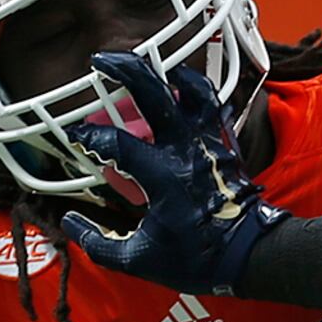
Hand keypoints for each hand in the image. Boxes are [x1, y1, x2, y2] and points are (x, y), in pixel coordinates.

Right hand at [51, 53, 282, 294]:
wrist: (251, 256)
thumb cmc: (198, 259)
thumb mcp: (139, 260)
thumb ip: (98, 243)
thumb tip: (70, 222)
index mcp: (164, 177)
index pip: (117, 143)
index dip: (91, 136)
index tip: (77, 137)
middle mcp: (187, 151)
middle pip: (155, 93)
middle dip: (124, 70)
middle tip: (100, 61)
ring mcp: (210, 143)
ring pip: (193, 90)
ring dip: (168, 72)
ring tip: (147, 66)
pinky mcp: (226, 144)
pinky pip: (212, 106)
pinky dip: (196, 90)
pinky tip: (180, 88)